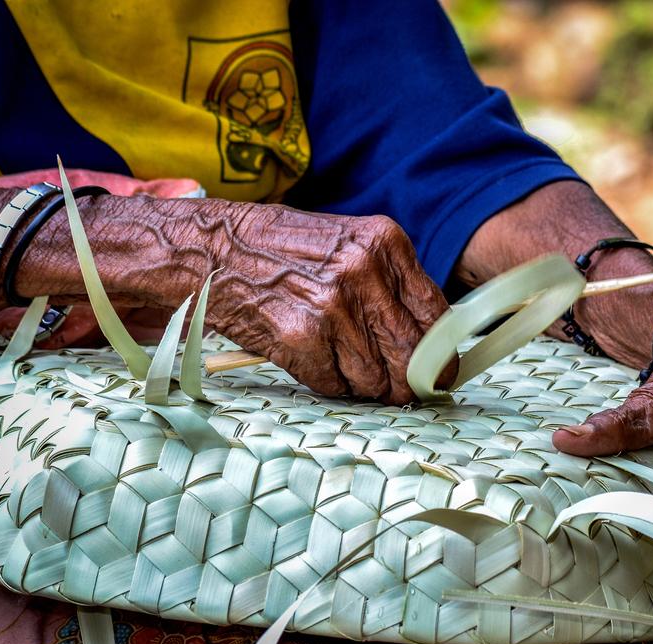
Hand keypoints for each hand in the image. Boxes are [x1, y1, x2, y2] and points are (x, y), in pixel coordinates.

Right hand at [0, 180, 451, 404]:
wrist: (210, 250)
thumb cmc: (282, 251)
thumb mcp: (347, 246)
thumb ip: (390, 286)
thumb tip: (432, 343)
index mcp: (385, 243)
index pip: (437, 315)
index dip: (441, 354)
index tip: (439, 374)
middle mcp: (363, 271)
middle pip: (413, 355)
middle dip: (408, 382)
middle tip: (400, 391)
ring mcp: (332, 305)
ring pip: (376, 379)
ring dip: (362, 384)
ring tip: (336, 359)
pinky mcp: (301, 337)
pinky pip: (336, 385)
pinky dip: (328, 383)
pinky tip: (309, 357)